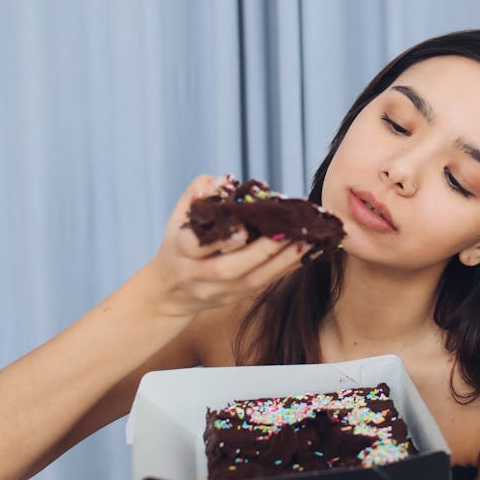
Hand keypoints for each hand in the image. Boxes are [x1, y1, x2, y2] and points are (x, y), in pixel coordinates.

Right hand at [146, 174, 311, 316]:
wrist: (171, 292)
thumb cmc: (180, 243)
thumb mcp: (180, 216)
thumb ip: (199, 193)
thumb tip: (225, 180)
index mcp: (181, 250)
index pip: (198, 246)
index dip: (223, 239)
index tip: (246, 228)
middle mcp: (198, 274)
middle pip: (230, 268)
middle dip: (263, 250)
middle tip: (291, 230)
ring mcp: (218, 291)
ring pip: (253, 280)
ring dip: (283, 261)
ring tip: (308, 239)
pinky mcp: (236, 298)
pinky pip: (265, 284)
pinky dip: (286, 268)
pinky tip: (306, 252)